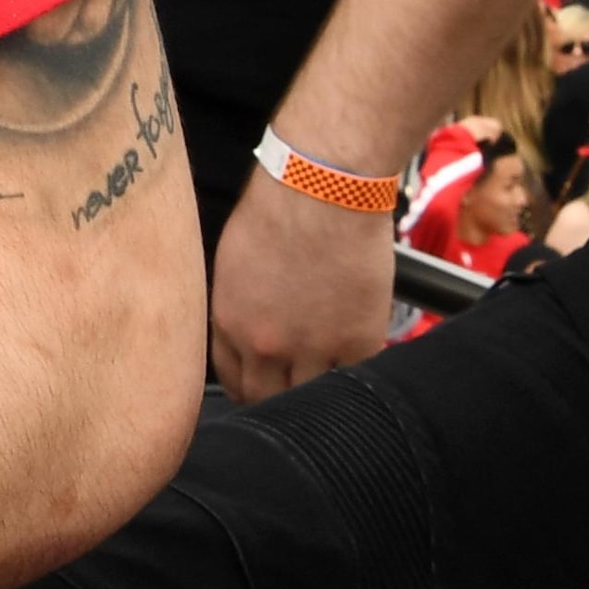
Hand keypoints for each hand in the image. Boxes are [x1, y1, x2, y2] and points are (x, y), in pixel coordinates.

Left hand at [206, 159, 394, 398]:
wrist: (323, 190)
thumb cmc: (277, 208)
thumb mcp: (232, 262)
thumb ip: (237, 306)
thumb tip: (246, 333)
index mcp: (230, 322)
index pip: (232, 378)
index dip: (247, 386)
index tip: (259, 384)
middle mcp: (266, 345)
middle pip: (267, 399)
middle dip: (277, 398)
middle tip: (291, 391)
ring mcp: (314, 349)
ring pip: (311, 399)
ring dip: (316, 393)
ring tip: (326, 381)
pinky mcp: (358, 342)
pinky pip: (354, 380)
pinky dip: (354, 377)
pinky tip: (354, 367)